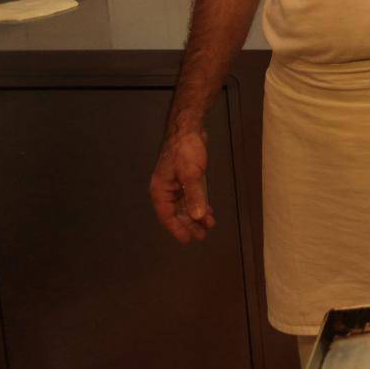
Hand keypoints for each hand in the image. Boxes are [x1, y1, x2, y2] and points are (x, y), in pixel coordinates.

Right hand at [149, 129, 214, 243]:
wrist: (189, 128)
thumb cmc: (186, 150)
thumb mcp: (191, 174)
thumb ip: (195, 195)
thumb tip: (197, 216)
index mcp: (160, 190)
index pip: (167, 216)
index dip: (178, 229)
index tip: (188, 240)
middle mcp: (166, 190)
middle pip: (176, 213)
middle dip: (189, 224)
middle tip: (202, 236)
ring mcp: (176, 184)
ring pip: (185, 206)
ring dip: (196, 215)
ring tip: (209, 226)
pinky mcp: (186, 178)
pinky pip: (191, 197)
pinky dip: (199, 204)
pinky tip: (208, 212)